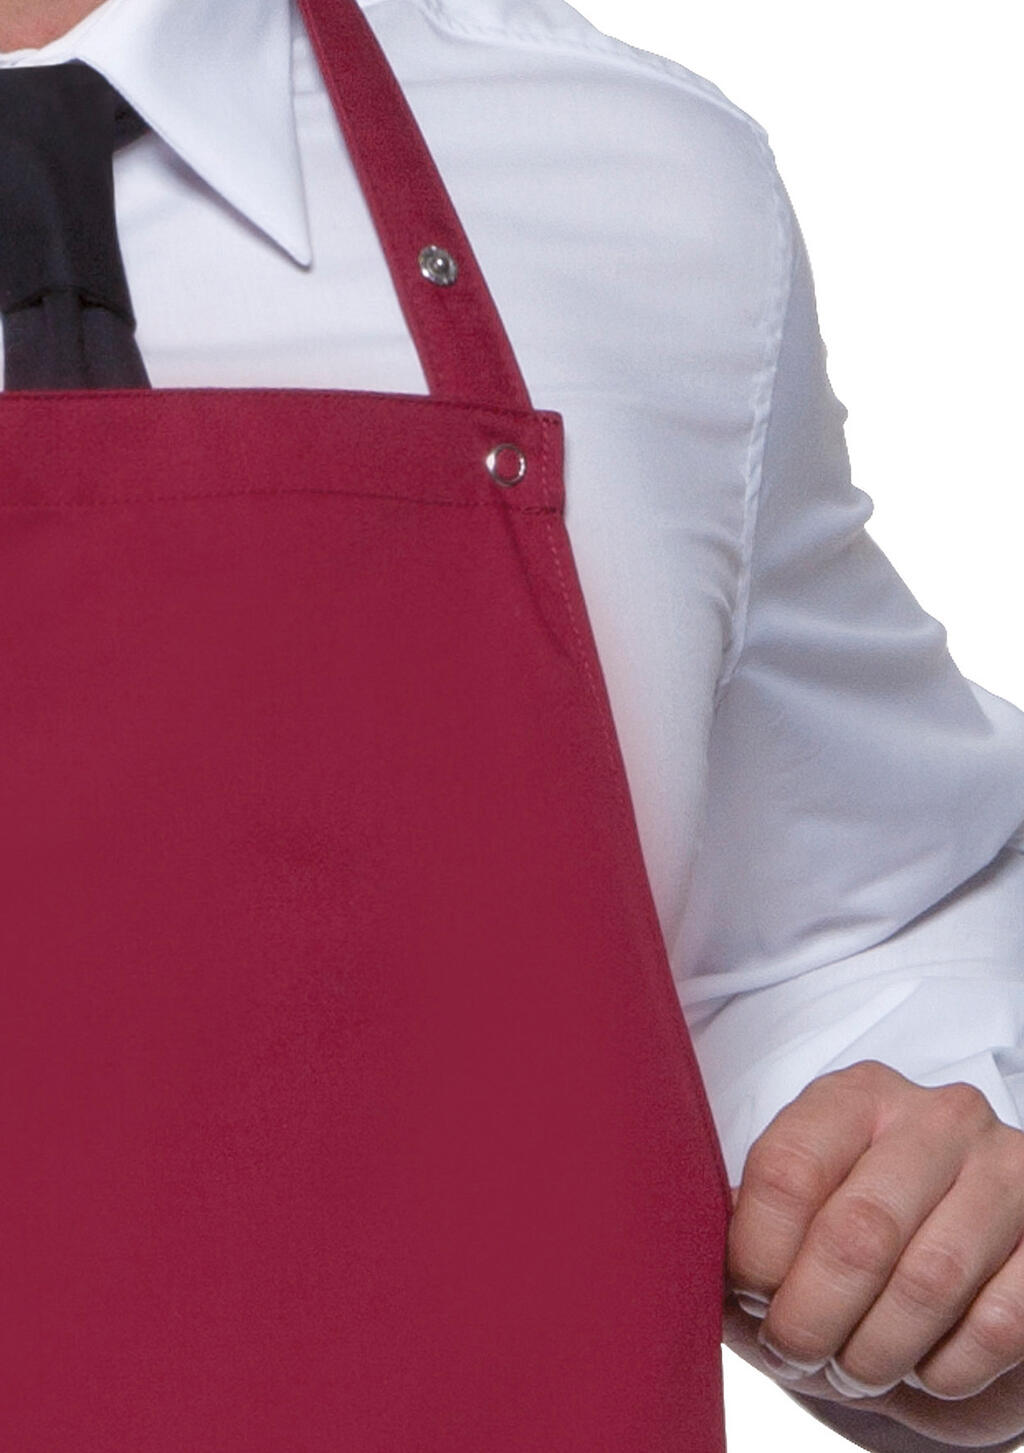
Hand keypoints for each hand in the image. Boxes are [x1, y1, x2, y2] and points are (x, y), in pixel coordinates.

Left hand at [724, 1060, 1023, 1446]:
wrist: (967, 1297)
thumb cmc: (857, 1259)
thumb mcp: (790, 1231)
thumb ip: (740, 1237)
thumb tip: (673, 1266)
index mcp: (853, 1097)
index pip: (787, 1168)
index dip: (758, 1256)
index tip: (753, 1299)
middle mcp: (936, 1116)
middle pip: (856, 1231)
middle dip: (813, 1319)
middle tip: (798, 1353)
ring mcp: (1007, 1170)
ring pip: (927, 1282)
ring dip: (877, 1352)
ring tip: (854, 1369)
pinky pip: (999, 1324)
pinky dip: (947, 1370)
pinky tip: (924, 1367)